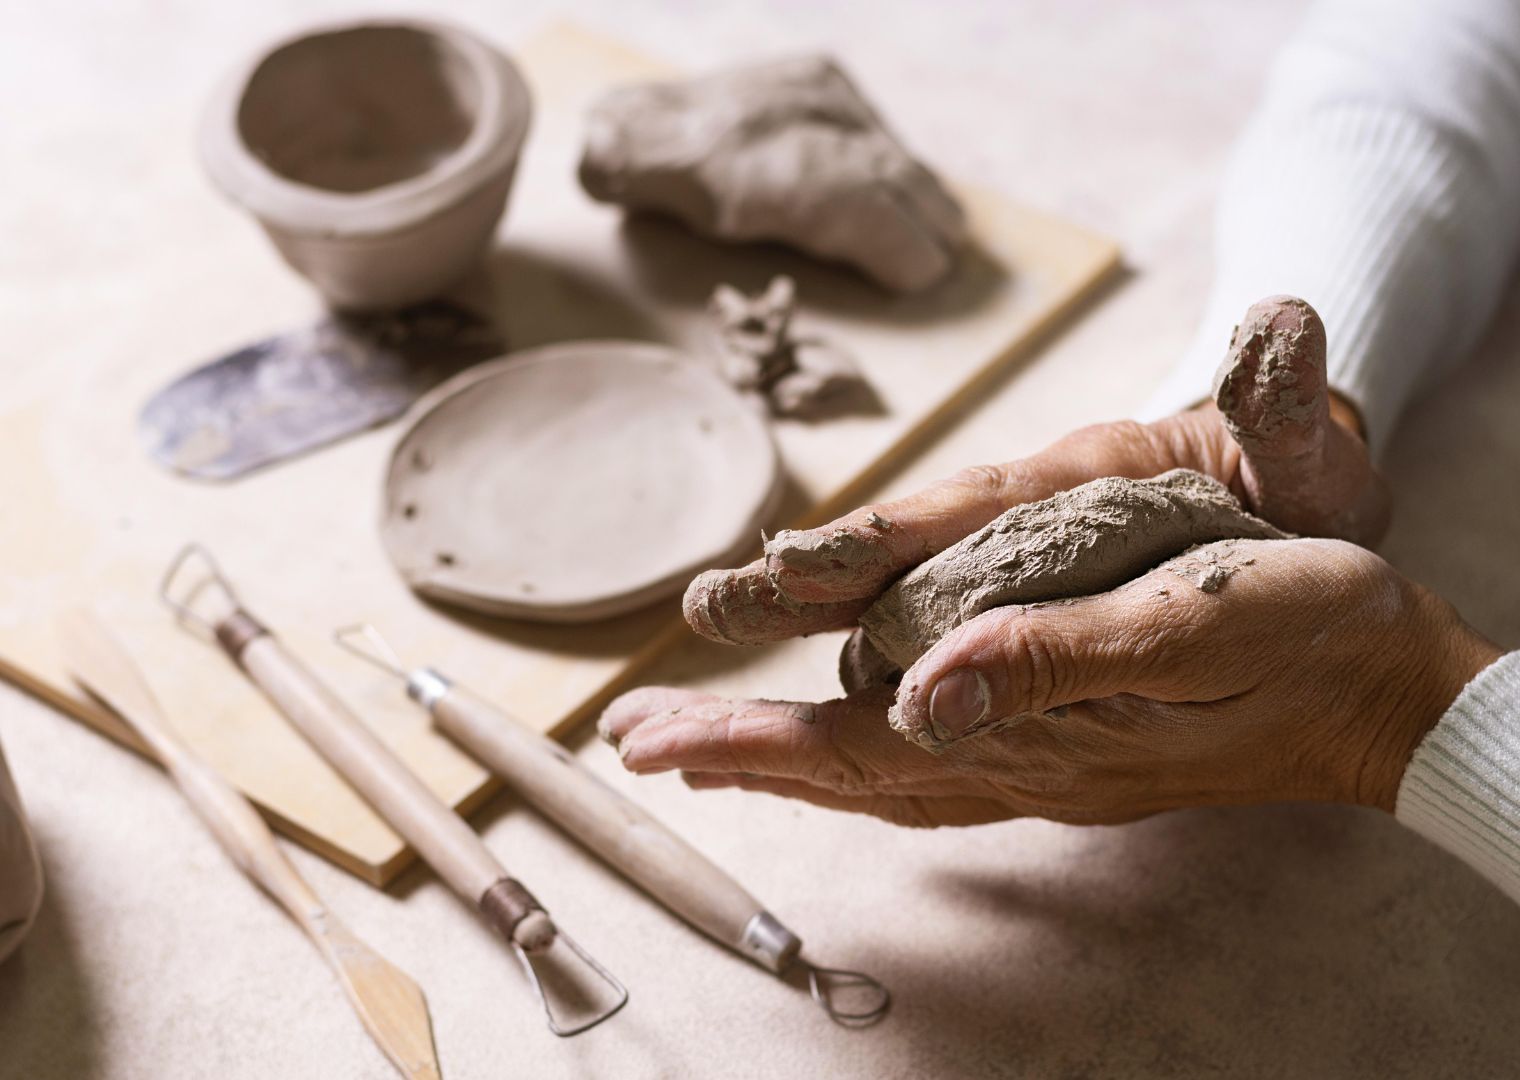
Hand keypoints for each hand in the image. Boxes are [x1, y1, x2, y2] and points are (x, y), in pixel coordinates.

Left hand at [603, 538, 1500, 824]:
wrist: (1385, 687)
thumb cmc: (1302, 635)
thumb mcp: (1189, 623)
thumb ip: (1057, 660)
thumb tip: (920, 695)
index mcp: (1036, 728)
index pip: (853, 748)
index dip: (747, 742)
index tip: (649, 738)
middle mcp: (1023, 761)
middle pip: (843, 771)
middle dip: (734, 755)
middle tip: (637, 744)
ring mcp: (1047, 764)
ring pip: (879, 773)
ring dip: (784, 761)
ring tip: (704, 747)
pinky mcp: (1072, 747)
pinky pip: (932, 768)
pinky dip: (861, 761)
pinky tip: (843, 753)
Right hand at [685, 296, 1389, 646]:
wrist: (1293, 486)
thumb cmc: (1296, 472)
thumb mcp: (1306, 446)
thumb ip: (1285, 403)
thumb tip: (1284, 325)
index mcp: (1079, 480)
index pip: (968, 506)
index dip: (885, 537)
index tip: (799, 564)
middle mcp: (1022, 520)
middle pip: (896, 554)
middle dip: (801, 587)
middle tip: (703, 612)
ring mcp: (1007, 563)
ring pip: (891, 601)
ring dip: (802, 633)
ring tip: (717, 669)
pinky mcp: (1008, 601)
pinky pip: (920, 637)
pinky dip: (857, 673)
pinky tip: (800, 721)